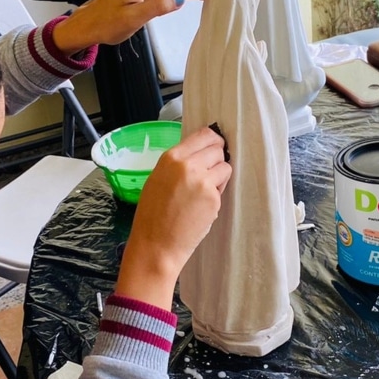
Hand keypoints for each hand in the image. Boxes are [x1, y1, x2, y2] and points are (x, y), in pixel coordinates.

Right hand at [115, 127, 231, 306]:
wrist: (155, 244)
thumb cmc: (153, 215)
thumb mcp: (158, 178)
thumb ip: (178, 164)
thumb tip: (200, 154)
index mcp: (171, 157)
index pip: (204, 134)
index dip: (213, 140)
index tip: (216, 146)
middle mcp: (188, 165)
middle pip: (217, 149)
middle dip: (216, 160)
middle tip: (208, 175)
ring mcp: (203, 181)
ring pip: (225, 167)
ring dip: (219, 177)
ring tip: (202, 193)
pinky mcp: (213, 198)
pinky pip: (223, 188)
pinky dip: (217, 195)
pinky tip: (201, 207)